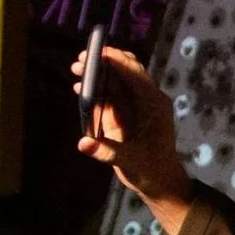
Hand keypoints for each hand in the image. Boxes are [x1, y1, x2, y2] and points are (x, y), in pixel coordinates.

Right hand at [71, 45, 193, 222]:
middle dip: (105, 61)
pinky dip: (95, 88)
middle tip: (83, 58)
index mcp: (155, 105)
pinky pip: (108, 94)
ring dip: (97, 72)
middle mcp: (146, 99)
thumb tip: (83, 143)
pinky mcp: (123, 112)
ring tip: (76, 69)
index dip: (118, 62)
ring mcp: (134, 105)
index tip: (100, 53)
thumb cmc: (151, 171)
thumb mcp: (130, 162)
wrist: (158, 182)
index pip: (137, 75)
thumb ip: (107, 151)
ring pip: (116, 79)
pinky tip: (78, 89)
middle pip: (126, 70)